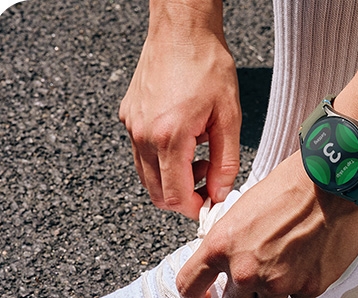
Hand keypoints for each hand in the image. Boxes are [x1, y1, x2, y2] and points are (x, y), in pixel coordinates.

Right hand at [119, 24, 240, 218]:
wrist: (181, 29)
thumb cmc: (207, 65)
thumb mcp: (229, 118)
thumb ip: (226, 163)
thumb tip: (220, 194)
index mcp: (169, 137)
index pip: (174, 197)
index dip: (194, 208)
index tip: (210, 203)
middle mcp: (143, 135)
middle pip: (157, 194)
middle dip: (183, 197)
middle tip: (207, 180)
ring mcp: (132, 127)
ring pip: (148, 177)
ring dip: (172, 180)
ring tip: (197, 158)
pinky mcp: (128, 118)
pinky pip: (142, 154)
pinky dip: (161, 160)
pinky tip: (183, 141)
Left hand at [175, 153, 357, 297]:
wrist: (334, 182)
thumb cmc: (292, 185)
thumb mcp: (243, 209)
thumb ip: (231, 243)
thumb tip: (228, 262)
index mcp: (222, 246)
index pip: (189, 285)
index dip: (194, 295)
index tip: (201, 297)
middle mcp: (246, 271)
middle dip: (245, 294)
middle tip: (259, 273)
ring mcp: (278, 284)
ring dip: (275, 292)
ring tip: (289, 262)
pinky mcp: (308, 288)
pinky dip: (303, 284)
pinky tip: (309, 259)